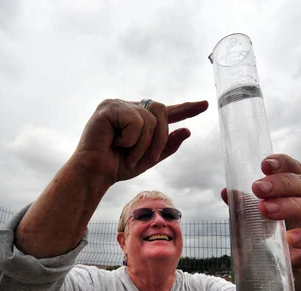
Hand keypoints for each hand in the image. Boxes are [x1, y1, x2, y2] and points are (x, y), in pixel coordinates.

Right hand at [73, 99, 207, 184]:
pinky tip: (113, 143)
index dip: (186, 108)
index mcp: (140, 118)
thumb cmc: (117, 166)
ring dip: (142, 145)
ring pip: (149, 119)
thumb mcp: (148, 159)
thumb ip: (166, 145)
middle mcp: (130, 107)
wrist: (95, 174)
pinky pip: (135, 121)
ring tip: (125, 153)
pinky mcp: (108, 107)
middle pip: (161, 111)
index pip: (166, 111)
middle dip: (161, 138)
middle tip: (149, 159)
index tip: (205, 105)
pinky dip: (130, 139)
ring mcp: (118, 104)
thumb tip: (187, 130)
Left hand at [220, 154, 300, 290]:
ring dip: (291, 207)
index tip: (264, 165)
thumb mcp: (262, 220)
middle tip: (258, 189)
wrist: (300, 265)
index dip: (282, 164)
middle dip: (280, 185)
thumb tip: (227, 192)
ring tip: (268, 211)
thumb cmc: (280, 234)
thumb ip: (247, 206)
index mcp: (300, 188)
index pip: (294, 169)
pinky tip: (291, 240)